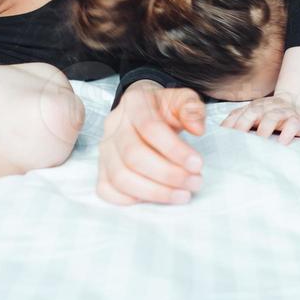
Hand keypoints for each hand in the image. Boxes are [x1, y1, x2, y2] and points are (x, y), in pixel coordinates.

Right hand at [98, 83, 205, 205]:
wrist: (144, 112)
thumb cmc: (165, 109)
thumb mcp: (182, 99)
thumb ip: (192, 109)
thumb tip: (197, 129)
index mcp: (134, 103)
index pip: (150, 127)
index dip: (174, 149)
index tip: (197, 164)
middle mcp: (113, 125)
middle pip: (133, 156)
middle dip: (168, 175)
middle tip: (195, 182)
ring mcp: (104, 149)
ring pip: (120, 177)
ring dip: (154, 192)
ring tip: (183, 195)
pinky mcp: (101, 169)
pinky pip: (106, 190)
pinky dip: (131, 199)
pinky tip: (157, 198)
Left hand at [220, 93, 299, 145]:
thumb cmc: (272, 115)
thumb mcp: (256, 117)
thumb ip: (240, 123)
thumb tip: (220, 137)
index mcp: (254, 107)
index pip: (239, 113)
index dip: (230, 123)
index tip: (222, 136)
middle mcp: (267, 107)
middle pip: (253, 111)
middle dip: (244, 124)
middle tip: (237, 138)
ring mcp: (284, 112)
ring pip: (273, 116)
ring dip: (265, 128)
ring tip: (260, 141)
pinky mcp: (299, 119)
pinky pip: (293, 123)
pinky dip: (288, 132)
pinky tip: (282, 143)